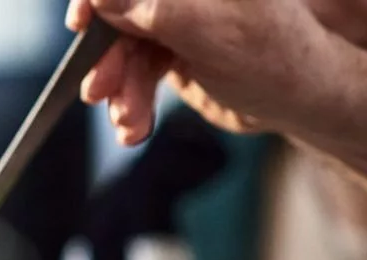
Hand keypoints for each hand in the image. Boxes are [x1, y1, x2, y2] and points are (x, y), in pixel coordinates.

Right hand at [68, 0, 341, 142]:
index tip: (80, 25)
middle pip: (119, 17)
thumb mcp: (211, 33)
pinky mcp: (172, 52)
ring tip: (129, 125)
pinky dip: (131, 102)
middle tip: (98, 93)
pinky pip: (135, 74)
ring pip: (124, 51)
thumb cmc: (273, 60)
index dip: (97, 1)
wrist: (300, 102)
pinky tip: (133, 127)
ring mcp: (175, 22)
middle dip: (109, 61)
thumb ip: (157, 9)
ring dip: (121, 93)